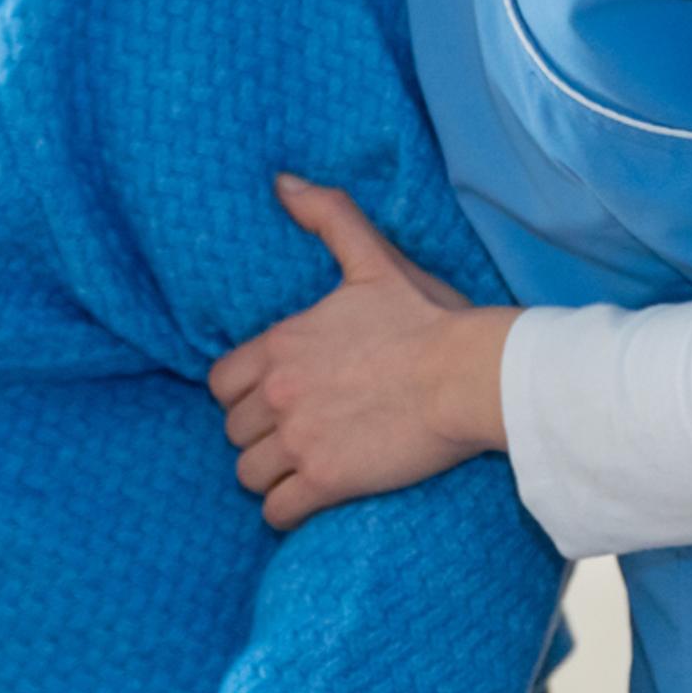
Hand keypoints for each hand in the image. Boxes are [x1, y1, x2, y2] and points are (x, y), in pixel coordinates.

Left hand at [212, 174, 515, 531]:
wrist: (471, 375)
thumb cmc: (427, 320)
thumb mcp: (373, 259)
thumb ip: (327, 217)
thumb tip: (282, 181)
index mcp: (280, 345)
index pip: (220, 384)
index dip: (241, 396)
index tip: (271, 400)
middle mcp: (278, 393)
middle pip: (233, 433)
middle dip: (256, 438)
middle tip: (292, 437)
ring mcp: (299, 439)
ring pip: (248, 475)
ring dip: (270, 477)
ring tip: (300, 472)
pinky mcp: (326, 480)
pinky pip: (277, 511)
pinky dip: (287, 511)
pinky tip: (309, 502)